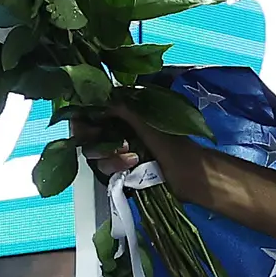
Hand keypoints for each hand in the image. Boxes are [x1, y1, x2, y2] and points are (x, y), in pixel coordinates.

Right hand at [70, 105, 198, 198]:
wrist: (191, 177)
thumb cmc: (176, 146)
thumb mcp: (149, 123)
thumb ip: (125, 110)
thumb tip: (101, 99)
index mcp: (124, 114)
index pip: (92, 111)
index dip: (84, 116)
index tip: (85, 122)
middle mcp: (117, 130)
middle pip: (87, 134)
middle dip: (94, 138)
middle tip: (101, 137)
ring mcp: (118, 151)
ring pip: (94, 154)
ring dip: (108, 155)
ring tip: (131, 156)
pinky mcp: (119, 171)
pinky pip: (104, 170)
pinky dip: (114, 167)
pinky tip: (131, 165)